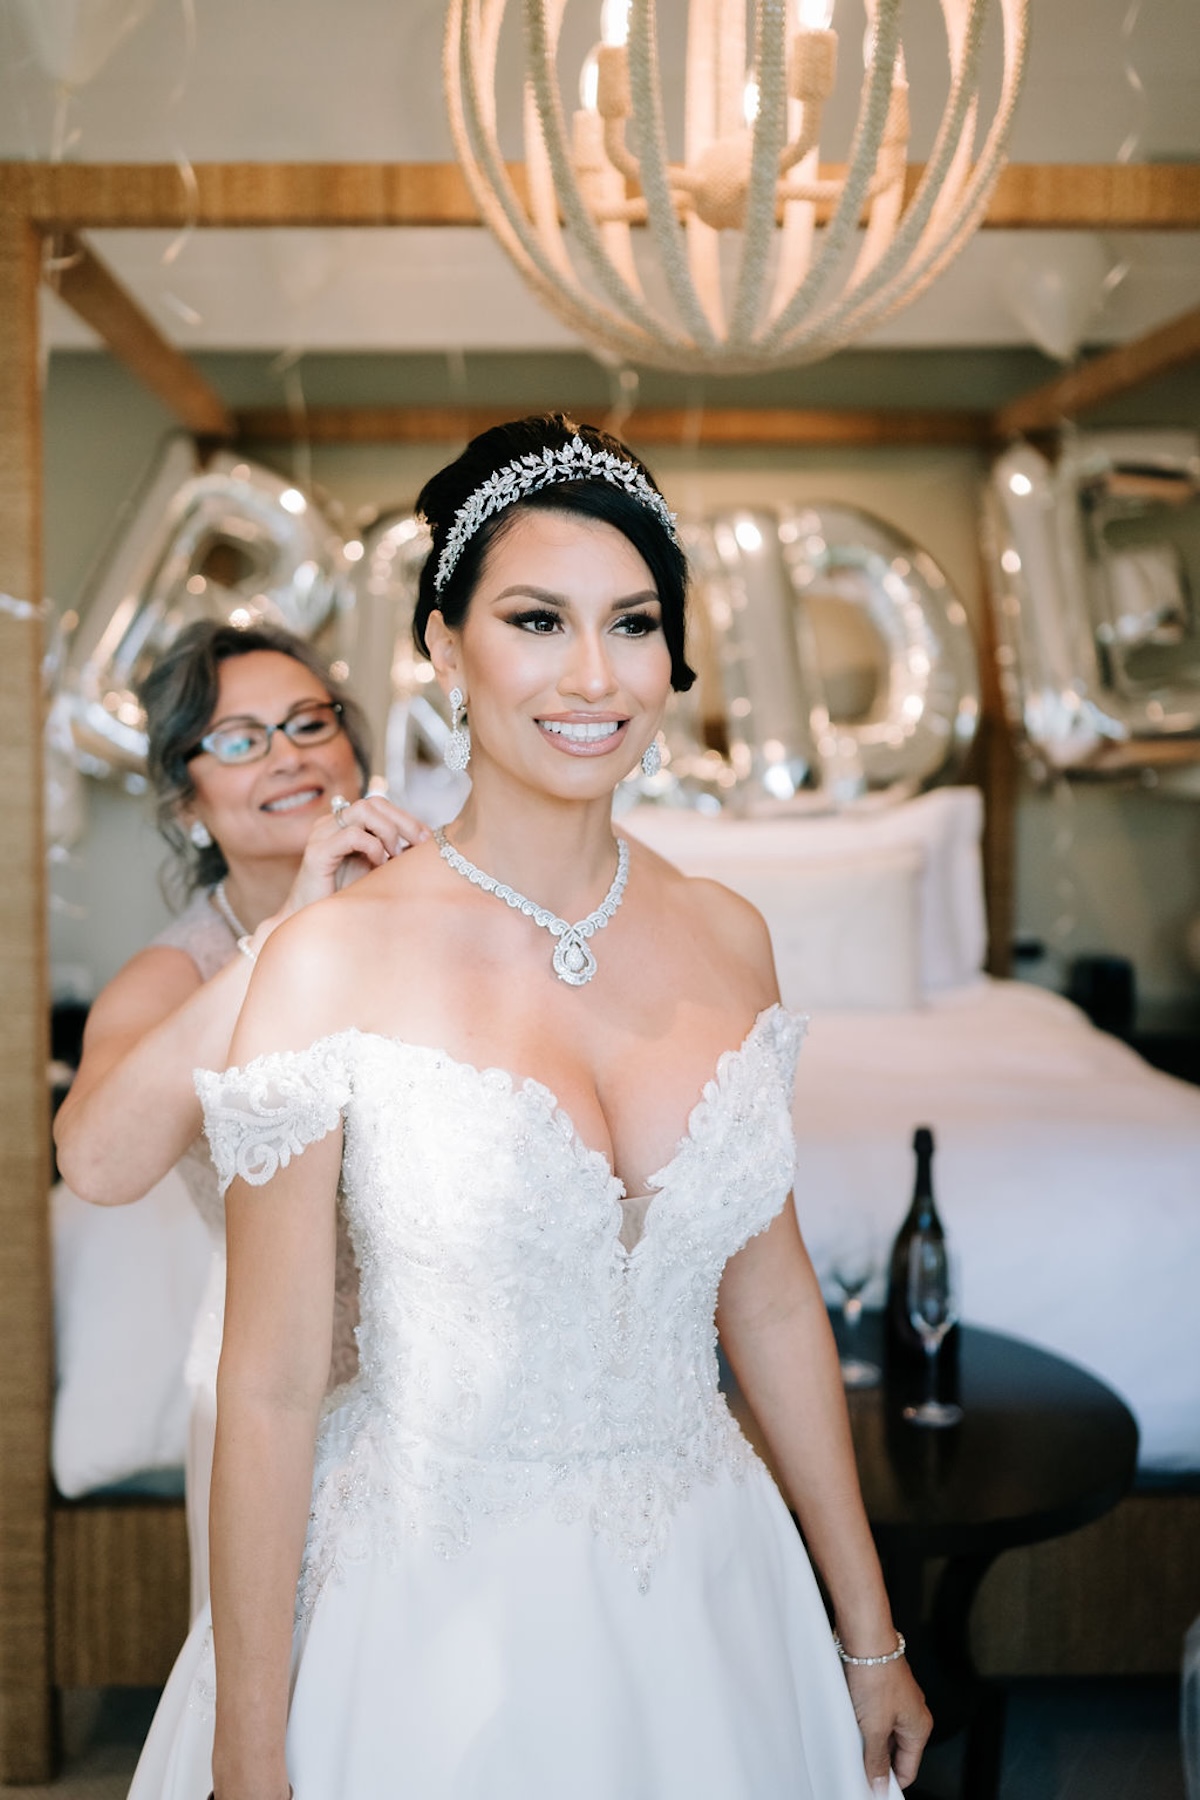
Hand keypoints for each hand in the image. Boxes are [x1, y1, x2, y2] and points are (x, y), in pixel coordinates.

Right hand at [280, 787, 429, 919]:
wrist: (316, 925)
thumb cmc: (346, 898)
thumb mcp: (378, 869)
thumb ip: (396, 852)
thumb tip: (427, 843)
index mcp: (345, 824)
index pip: (380, 804)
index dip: (407, 817)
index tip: (427, 840)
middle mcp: (332, 824)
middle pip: (374, 802)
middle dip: (403, 821)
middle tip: (419, 845)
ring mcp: (322, 835)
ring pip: (363, 810)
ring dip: (388, 831)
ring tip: (394, 856)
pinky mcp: (316, 853)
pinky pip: (351, 835)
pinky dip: (372, 846)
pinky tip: (378, 864)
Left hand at [844, 1657, 931, 1791]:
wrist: (865, 1636)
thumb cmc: (876, 1675)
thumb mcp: (874, 1727)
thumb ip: (876, 1760)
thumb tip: (878, 1784)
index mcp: (919, 1727)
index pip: (908, 1769)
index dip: (890, 1782)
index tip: (872, 1789)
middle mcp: (913, 1713)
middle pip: (896, 1752)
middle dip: (877, 1760)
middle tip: (857, 1765)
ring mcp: (898, 1699)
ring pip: (884, 1732)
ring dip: (868, 1739)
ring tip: (852, 1737)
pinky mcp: (882, 1687)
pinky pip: (875, 1715)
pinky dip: (863, 1721)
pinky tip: (849, 1719)